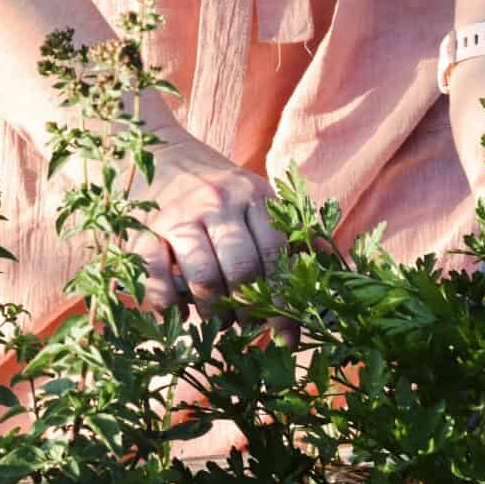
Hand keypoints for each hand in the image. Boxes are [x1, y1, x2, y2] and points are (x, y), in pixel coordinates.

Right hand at [120, 122, 299, 349]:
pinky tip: (178, 311)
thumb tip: (339, 268)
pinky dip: (168, 305)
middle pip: (242, 271)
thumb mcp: (257, 195)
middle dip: (249, 311)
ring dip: (213, 312)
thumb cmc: (217, 184)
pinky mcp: (144, 229)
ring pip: (204, 280)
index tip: (289, 337)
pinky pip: (157, 279)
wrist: (158, 147)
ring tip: (217, 320)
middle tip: (249, 327)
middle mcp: (218, 202)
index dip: (286, 302)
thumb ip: (293, 230)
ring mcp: (179, 215)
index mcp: (253, 195)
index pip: (277, 255)